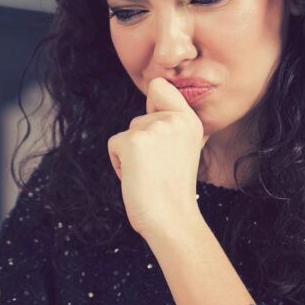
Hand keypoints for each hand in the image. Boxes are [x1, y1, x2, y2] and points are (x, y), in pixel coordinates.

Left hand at [107, 77, 208, 236]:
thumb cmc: (173, 189)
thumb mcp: (186, 148)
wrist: (171, 219)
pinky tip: (136, 177)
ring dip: (130, 154)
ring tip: (149, 174)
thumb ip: (174, 125)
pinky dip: (119, 162)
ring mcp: (153, 129)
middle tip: (158, 168)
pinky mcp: (132, 142)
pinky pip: (114, 144)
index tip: (156, 126)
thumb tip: (158, 98)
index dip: (151, 103)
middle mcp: (174, 120)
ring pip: (127, 132)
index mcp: (190, 120)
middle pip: (138, 117)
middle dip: (141, 142)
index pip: (159, 86)